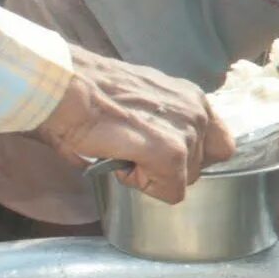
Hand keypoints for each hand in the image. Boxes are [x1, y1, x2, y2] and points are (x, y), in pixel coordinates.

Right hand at [35, 47, 234, 203]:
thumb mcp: (140, 102)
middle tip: (132, 150)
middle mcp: (197, 111)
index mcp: (191, 97)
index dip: (190, 156)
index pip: (218, 143)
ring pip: (184, 179)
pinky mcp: (171, 153)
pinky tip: (122, 162)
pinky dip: (144, 185)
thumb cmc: (86, 92)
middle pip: (202, 165)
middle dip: (169, 167)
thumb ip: (162, 124)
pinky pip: (171, 191)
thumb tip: (155, 153)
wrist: (60, 86)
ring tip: (122, 149)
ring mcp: (187, 132)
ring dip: (152, 174)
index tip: (159, 151)